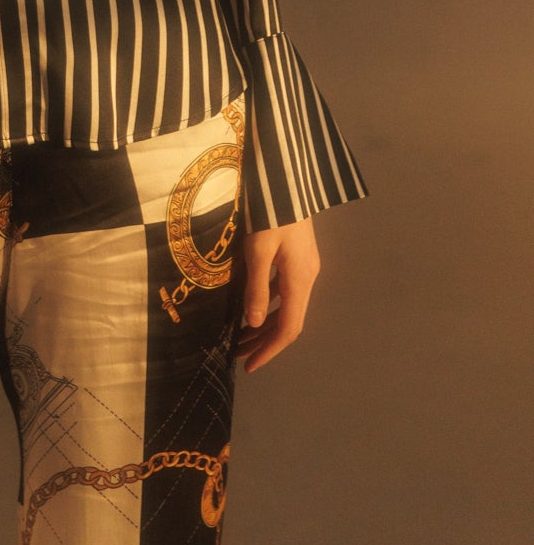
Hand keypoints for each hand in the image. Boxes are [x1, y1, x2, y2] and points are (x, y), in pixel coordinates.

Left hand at [237, 216, 320, 373]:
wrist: (284, 177)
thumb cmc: (270, 212)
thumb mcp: (258, 250)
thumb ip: (256, 288)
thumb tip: (253, 324)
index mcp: (300, 280)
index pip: (288, 328)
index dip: (270, 350)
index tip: (250, 366)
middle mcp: (307, 277)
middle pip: (288, 320)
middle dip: (263, 341)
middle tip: (237, 355)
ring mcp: (304, 266)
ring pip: (287, 305)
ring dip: (265, 324)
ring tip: (240, 337)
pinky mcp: (298, 255)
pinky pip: (284, 290)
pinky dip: (269, 304)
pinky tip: (252, 306)